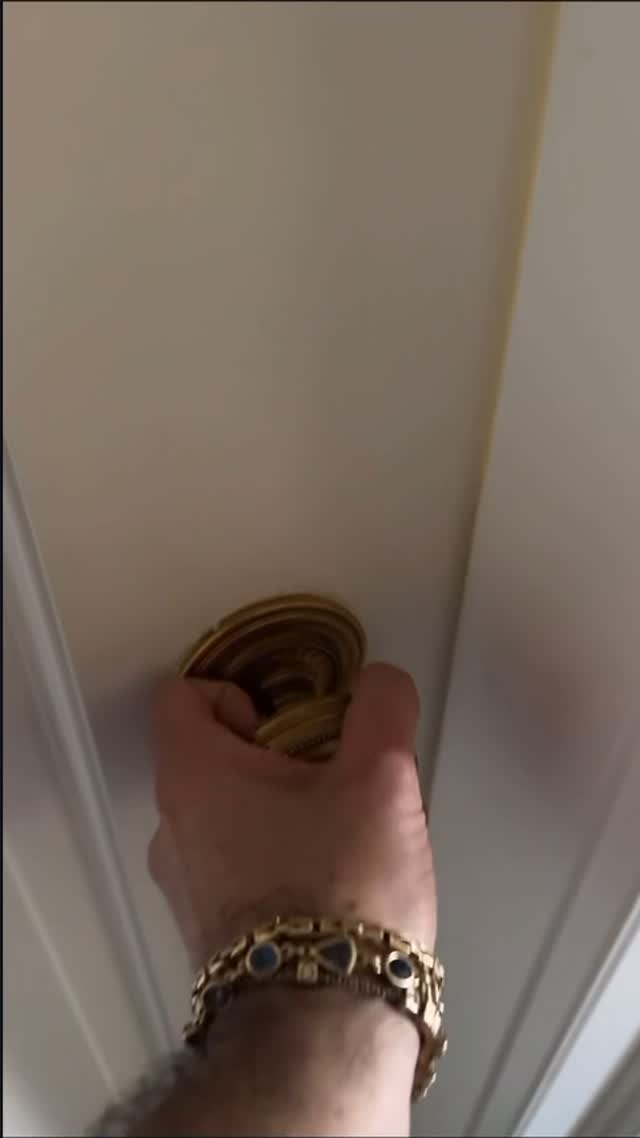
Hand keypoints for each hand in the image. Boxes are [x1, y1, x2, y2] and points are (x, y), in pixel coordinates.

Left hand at [148, 662, 436, 965]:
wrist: (325, 1024)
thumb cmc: (340, 898)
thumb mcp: (381, 780)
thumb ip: (382, 710)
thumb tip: (382, 684)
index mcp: (194, 776)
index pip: (184, 694)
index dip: (240, 690)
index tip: (290, 717)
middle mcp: (173, 829)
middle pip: (210, 755)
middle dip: (274, 752)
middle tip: (329, 770)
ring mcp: (187, 885)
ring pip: (227, 814)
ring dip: (278, 806)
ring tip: (339, 829)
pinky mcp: (213, 930)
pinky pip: (237, 866)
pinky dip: (276, 856)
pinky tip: (331, 877)